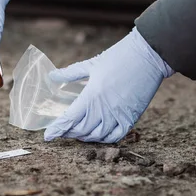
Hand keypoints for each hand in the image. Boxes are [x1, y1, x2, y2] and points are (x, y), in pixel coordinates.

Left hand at [44, 27, 173, 142]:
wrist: (147, 56)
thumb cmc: (118, 57)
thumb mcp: (91, 64)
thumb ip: (70, 73)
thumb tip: (52, 76)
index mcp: (92, 95)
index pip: (69, 119)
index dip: (57, 129)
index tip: (48, 135)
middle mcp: (104, 109)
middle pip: (81, 130)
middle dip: (69, 132)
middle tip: (63, 130)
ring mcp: (118, 115)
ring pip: (97, 136)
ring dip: (85, 136)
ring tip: (78, 132)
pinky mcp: (131, 117)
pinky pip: (116, 136)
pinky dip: (105, 138)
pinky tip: (98, 134)